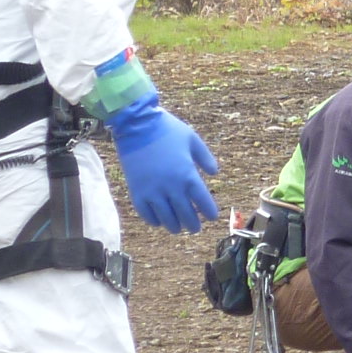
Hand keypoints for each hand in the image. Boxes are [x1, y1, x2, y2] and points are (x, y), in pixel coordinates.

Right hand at [106, 98, 219, 233]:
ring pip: (166, 219)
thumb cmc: (167, 129)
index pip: (203, 202)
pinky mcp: (136, 192)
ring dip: (175, 226)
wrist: (136, 124)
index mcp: (188, 174)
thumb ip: (205, 157)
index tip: (211, 217)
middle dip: (193, 224)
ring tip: (178, 228)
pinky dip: (154, 221)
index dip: (209, 212)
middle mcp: (171, 187)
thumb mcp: (192, 139)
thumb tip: (215, 173)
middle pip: (186, 215)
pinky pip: (146, 214)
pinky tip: (159, 221)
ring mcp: (153, 191)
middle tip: (195, 228)